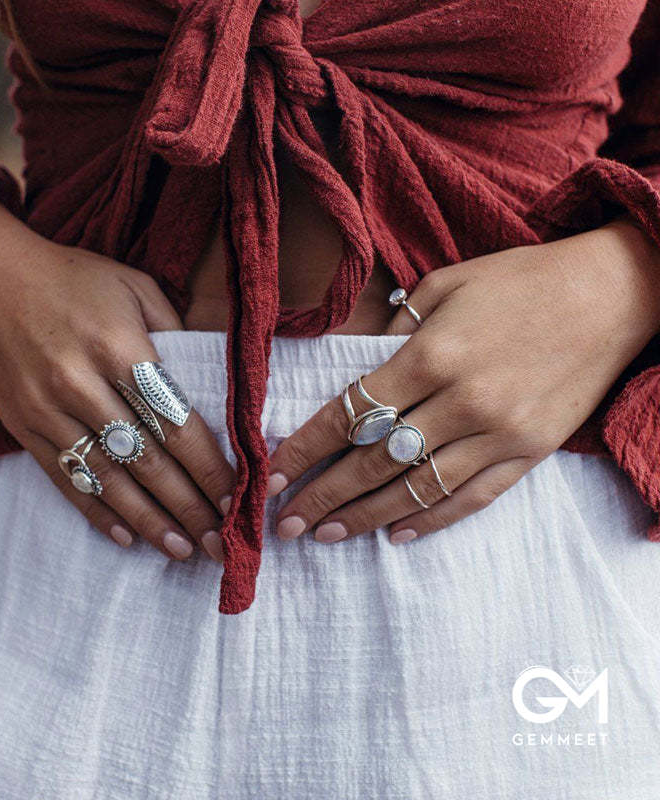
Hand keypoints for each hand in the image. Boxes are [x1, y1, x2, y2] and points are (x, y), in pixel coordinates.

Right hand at [0, 191, 234, 562]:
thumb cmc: (71, 276)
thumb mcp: (135, 284)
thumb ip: (178, 330)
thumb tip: (217, 375)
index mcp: (118, 346)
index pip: (175, 422)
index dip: (209, 467)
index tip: (237, 498)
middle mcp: (80, 384)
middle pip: (147, 460)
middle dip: (189, 506)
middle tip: (221, 542)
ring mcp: (45, 410)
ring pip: (107, 479)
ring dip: (149, 521)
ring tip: (183, 549)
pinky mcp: (20, 426)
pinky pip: (64, 478)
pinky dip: (97, 512)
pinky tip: (127, 537)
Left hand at [267, 218, 659, 544]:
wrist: (612, 293)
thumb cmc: (521, 280)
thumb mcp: (446, 284)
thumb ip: (396, 329)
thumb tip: (360, 367)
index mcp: (431, 356)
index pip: (350, 414)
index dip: (305, 448)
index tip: (272, 473)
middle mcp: (462, 402)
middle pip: (373, 461)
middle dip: (323, 494)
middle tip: (286, 522)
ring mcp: (500, 434)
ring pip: (417, 489)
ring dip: (365, 517)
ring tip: (326, 534)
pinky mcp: (531, 453)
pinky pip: (473, 498)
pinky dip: (432, 520)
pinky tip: (397, 535)